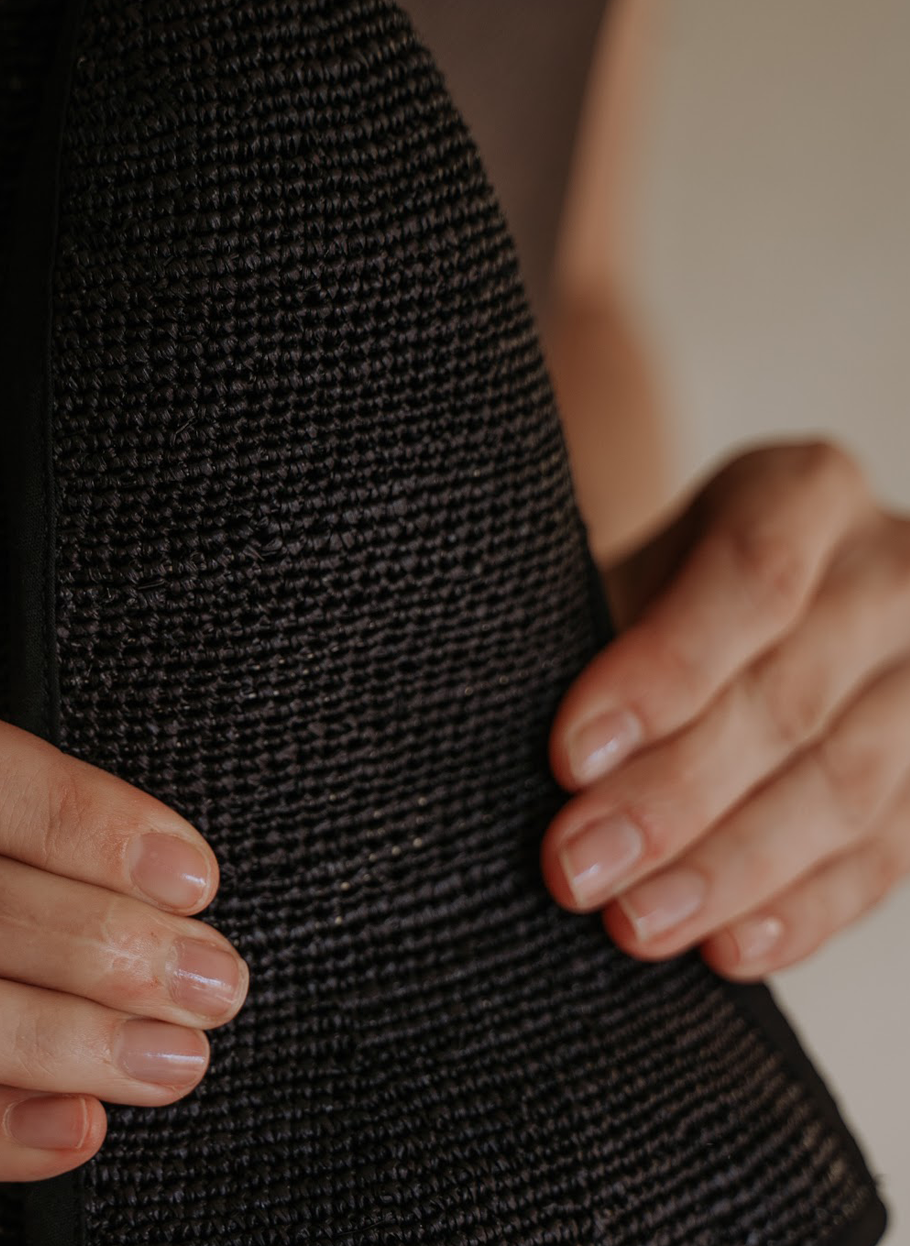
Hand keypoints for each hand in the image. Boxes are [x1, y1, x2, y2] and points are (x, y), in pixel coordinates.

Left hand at [543, 440, 909, 976]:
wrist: (738, 609)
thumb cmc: (664, 590)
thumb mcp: (634, 575)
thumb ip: (605, 641)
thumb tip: (564, 768)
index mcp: (807, 492)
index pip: (750, 578)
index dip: (662, 673)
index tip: (569, 756)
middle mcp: (890, 572)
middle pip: (788, 697)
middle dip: (673, 796)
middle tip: (576, 866)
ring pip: (844, 785)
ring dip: (729, 869)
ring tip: (635, 922)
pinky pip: (887, 854)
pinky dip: (803, 909)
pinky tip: (731, 948)